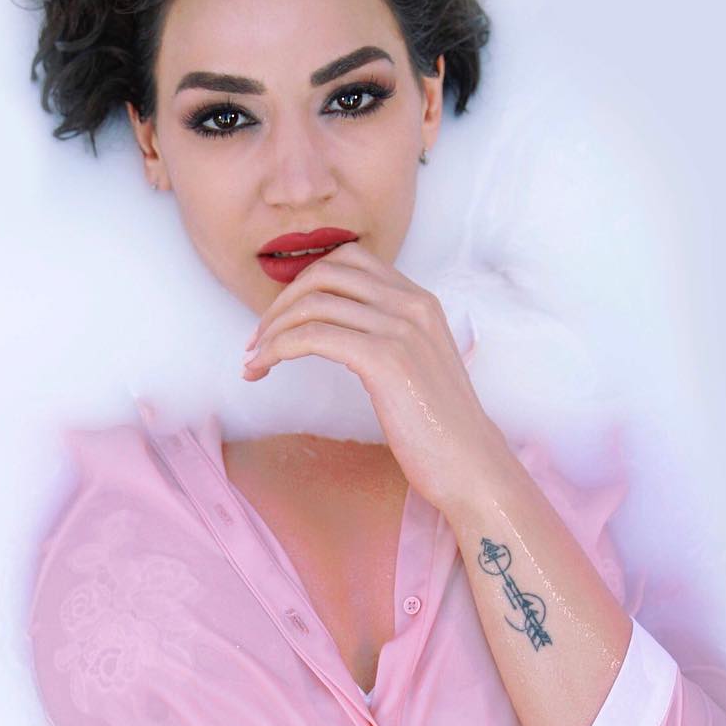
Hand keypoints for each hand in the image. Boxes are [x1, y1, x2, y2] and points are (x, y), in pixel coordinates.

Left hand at [241, 241, 503, 513]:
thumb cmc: (439, 427)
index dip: (304, 284)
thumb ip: (385, 336)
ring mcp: (400, 328)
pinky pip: (313, 336)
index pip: (348, 261)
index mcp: (419, 300)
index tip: (281, 320)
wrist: (471, 464)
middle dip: (281, 302)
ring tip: (254, 360)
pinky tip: (264, 369)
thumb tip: (334, 331)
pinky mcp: (386, 359)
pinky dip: (278, 348)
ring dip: (271, 329)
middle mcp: (412, 303)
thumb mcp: (415, 364)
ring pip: (313, 303)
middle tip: (258, 340)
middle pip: (325, 272)